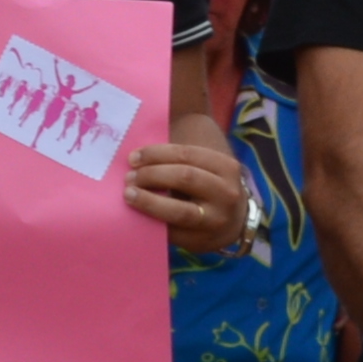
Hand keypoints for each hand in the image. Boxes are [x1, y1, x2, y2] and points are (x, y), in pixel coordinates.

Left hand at [121, 135, 253, 255]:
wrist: (233, 221)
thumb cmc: (208, 184)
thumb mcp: (204, 163)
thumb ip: (180, 148)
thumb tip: (154, 119)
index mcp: (226, 167)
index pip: (186, 154)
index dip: (156, 154)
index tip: (133, 157)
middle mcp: (226, 193)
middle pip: (183, 178)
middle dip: (151, 175)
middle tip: (129, 177)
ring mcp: (216, 221)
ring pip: (179, 211)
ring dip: (149, 202)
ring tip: (129, 195)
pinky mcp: (202, 243)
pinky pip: (173, 233)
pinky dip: (152, 222)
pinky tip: (138, 215)